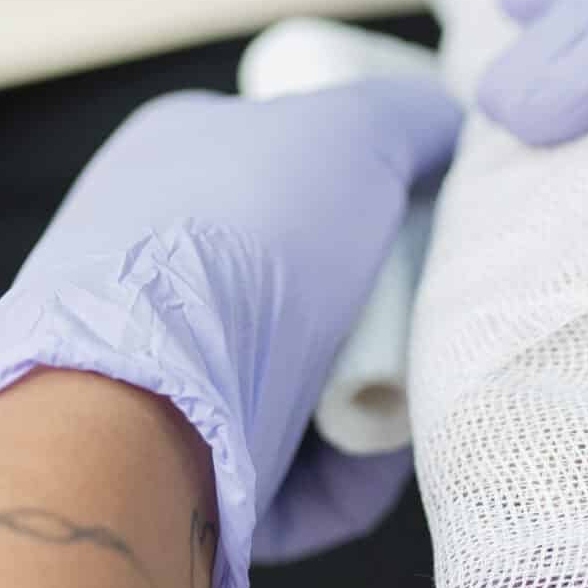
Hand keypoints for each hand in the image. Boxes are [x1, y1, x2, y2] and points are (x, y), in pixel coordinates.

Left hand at [0, 78, 461, 587]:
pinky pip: (302, 470)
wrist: (140, 398)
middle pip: (318, 282)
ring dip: (379, 389)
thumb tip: (447, 128)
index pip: (291, 162)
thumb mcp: (345, 128)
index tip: (431, 211)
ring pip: (316, 381)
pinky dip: (350, 469)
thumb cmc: (238, 239)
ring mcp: (169, 374)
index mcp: (173, 162)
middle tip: (437, 303)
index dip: (369, 182)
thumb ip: (409, 115)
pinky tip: (375, 452)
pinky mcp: (192, 472)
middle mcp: (162, 265)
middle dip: (388, 302)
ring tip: (412, 384)